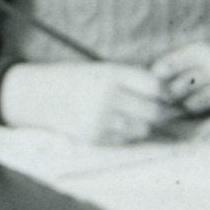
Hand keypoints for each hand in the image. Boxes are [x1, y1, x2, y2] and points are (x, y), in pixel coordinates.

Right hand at [0, 60, 181, 143]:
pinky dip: (131, 135)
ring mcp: (101, 120)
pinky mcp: (95, 138)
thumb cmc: (74, 79)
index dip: (168, 93)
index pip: (154, 86)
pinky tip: (125, 126)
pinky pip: (126, 140)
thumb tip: (167, 92)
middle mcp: (107, 97)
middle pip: (154, 111)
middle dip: (167, 114)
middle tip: (173, 113)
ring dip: (149, 126)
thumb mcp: (101, 69)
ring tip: (147, 119)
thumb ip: (131, 79)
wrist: (37, 95)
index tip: (172, 96)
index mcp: (110, 74)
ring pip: (143, 129)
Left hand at [153, 42, 209, 114]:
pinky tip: (200, 112)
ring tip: (183, 111)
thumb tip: (162, 85)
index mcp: (201, 47)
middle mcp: (207, 56)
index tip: (160, 95)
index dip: (156, 83)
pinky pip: (200, 103)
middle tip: (168, 109)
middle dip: (164, 97)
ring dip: (178, 106)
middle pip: (168, 81)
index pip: (163, 64)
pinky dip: (194, 110)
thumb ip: (192, 67)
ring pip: (180, 92)